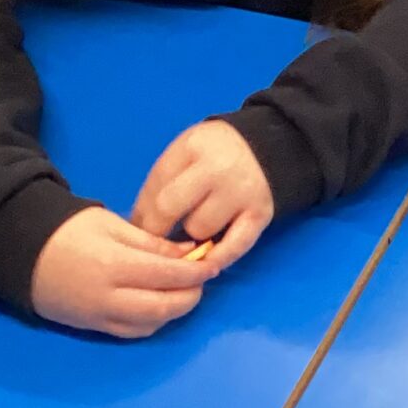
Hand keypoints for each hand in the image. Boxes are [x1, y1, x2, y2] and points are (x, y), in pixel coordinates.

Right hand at [29, 207, 209, 337]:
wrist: (21, 252)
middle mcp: (108, 298)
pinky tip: (160, 304)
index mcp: (113, 265)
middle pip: (163, 307)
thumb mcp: (112, 224)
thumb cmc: (68, 230)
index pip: (167, 275)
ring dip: (174, 311)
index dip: (196, 272)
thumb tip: (189, 254)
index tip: (213, 263)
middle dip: (190, 296)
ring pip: (150, 324)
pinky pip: (131, 332)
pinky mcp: (92, 327)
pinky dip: (153, 321)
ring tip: (184, 290)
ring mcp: (99, 317)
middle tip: (202, 280)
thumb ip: (151, 243)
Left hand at [131, 118, 273, 268]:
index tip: (136, 233)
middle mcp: (217, 168)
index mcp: (192, 147)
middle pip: (169, 208)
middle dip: (156, 231)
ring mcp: (241, 192)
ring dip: (193, 235)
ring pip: (199, 230)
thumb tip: (136, 226)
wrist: (271, 145)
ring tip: (197, 231)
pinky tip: (208, 262)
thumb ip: (162, 183)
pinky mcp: (261, 214)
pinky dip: (218, 258)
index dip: (140, 217)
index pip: (154, 188)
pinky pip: (234, 246)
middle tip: (155, 243)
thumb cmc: (216, 154)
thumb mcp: (185, 153)